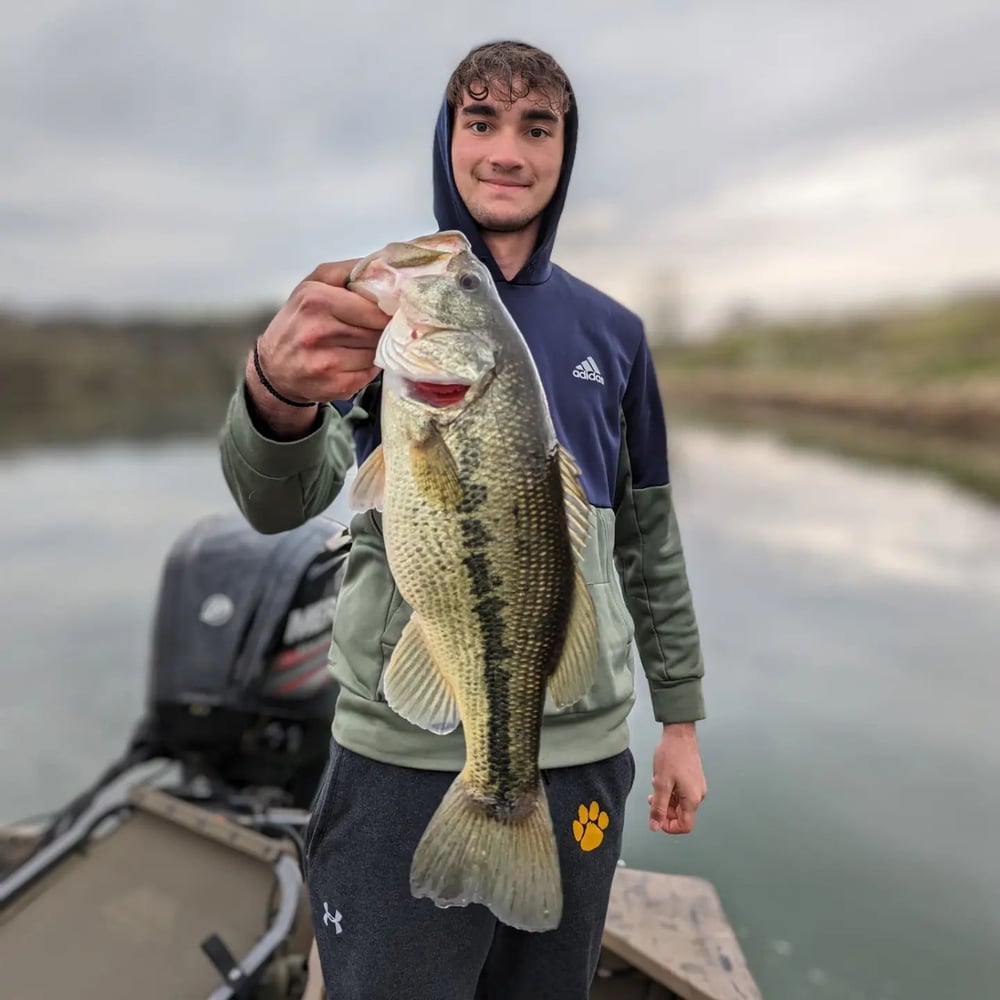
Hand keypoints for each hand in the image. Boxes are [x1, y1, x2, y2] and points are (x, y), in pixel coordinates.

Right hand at [246, 259, 390, 435]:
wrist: (274, 368)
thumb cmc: (297, 322)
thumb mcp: (311, 286)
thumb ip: (345, 271)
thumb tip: (381, 263)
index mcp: (315, 300)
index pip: (373, 307)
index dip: (386, 311)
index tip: (390, 312)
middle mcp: (319, 331)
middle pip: (377, 330)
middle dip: (381, 330)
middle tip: (374, 329)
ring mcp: (327, 362)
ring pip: (376, 352)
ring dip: (375, 349)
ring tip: (360, 345)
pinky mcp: (337, 386)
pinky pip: (371, 374)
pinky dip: (368, 368)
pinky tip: (354, 362)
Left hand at [647, 722, 706, 834]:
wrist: (680, 734)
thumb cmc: (671, 756)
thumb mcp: (661, 784)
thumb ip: (658, 807)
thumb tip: (655, 826)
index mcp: (692, 799)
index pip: (685, 825)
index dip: (669, 826)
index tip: (656, 818)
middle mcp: (698, 795)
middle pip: (682, 815)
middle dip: (665, 810)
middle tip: (652, 798)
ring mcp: (696, 786)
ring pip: (680, 803)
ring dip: (666, 799)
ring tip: (656, 785)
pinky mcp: (693, 779)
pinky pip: (681, 793)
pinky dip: (670, 791)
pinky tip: (662, 779)